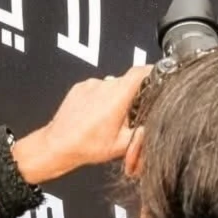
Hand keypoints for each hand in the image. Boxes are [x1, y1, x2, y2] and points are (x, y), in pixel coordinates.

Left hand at [10, 66, 149, 184]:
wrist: (57, 145)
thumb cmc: (87, 146)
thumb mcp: (122, 145)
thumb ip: (142, 133)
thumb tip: (153, 126)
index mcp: (118, 96)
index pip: (141, 71)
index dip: (154, 72)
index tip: (160, 75)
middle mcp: (104, 85)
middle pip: (127, 81)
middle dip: (132, 95)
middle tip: (129, 115)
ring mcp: (90, 84)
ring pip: (111, 85)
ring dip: (114, 98)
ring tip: (108, 119)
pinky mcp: (79, 87)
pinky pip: (97, 88)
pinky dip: (100, 99)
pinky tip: (95, 116)